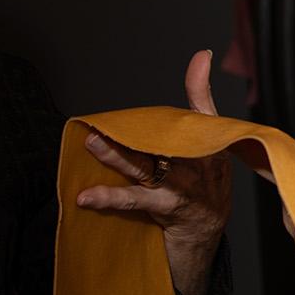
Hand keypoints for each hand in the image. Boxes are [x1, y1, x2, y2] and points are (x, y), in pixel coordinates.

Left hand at [76, 50, 231, 294]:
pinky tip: (85, 198)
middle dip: (135, 131)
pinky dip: (109, 199)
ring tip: (92, 145)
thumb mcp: (201, 150)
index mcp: (209, 145)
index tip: (201, 58)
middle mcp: (201, 164)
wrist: (206, 237)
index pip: (204, 110)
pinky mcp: (170, 209)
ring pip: (146, 169)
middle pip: (164, 141)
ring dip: (118, 158)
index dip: (201, 85)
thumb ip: (196, 105)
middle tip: (103, 122)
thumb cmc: (201, 187)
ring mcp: (185, 188)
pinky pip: (135, 202)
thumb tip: (200, 57)